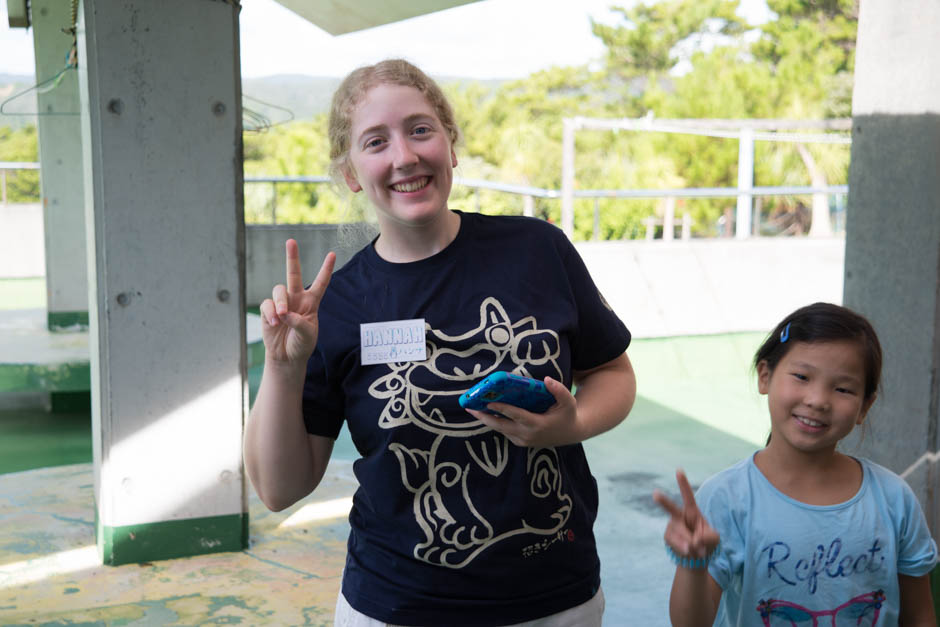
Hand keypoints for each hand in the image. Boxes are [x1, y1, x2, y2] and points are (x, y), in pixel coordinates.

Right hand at [258, 239, 334, 364]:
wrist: (286, 356)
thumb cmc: (301, 344)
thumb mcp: (308, 335)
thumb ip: (299, 323)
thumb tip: (284, 312)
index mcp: (312, 302)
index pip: (320, 283)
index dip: (326, 269)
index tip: (332, 254)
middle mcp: (297, 298)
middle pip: (294, 273)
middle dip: (292, 257)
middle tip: (291, 241)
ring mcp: (282, 303)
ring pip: (279, 290)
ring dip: (280, 302)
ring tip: (282, 316)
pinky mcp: (268, 310)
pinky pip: (267, 304)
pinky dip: (270, 313)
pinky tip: (274, 323)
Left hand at [465, 377, 580, 447]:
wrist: (571, 433)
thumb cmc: (568, 414)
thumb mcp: (568, 401)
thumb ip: (558, 390)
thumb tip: (547, 379)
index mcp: (536, 424)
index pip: (514, 415)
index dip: (500, 408)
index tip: (487, 401)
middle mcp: (527, 435)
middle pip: (500, 426)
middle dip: (484, 416)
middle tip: (469, 407)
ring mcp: (523, 440)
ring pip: (500, 430)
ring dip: (486, 420)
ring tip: (472, 408)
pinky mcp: (520, 442)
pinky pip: (504, 432)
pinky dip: (495, 423)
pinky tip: (485, 413)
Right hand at [653, 470, 719, 562]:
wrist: (696, 558)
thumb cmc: (706, 543)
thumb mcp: (714, 539)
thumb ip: (708, 538)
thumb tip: (694, 541)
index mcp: (692, 512)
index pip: (687, 496)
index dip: (683, 483)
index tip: (679, 470)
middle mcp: (679, 516)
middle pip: (670, 508)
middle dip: (662, 501)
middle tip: (655, 494)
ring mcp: (672, 527)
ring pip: (678, 533)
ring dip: (690, 544)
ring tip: (697, 550)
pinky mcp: (668, 537)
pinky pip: (675, 543)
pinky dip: (685, 549)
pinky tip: (689, 552)